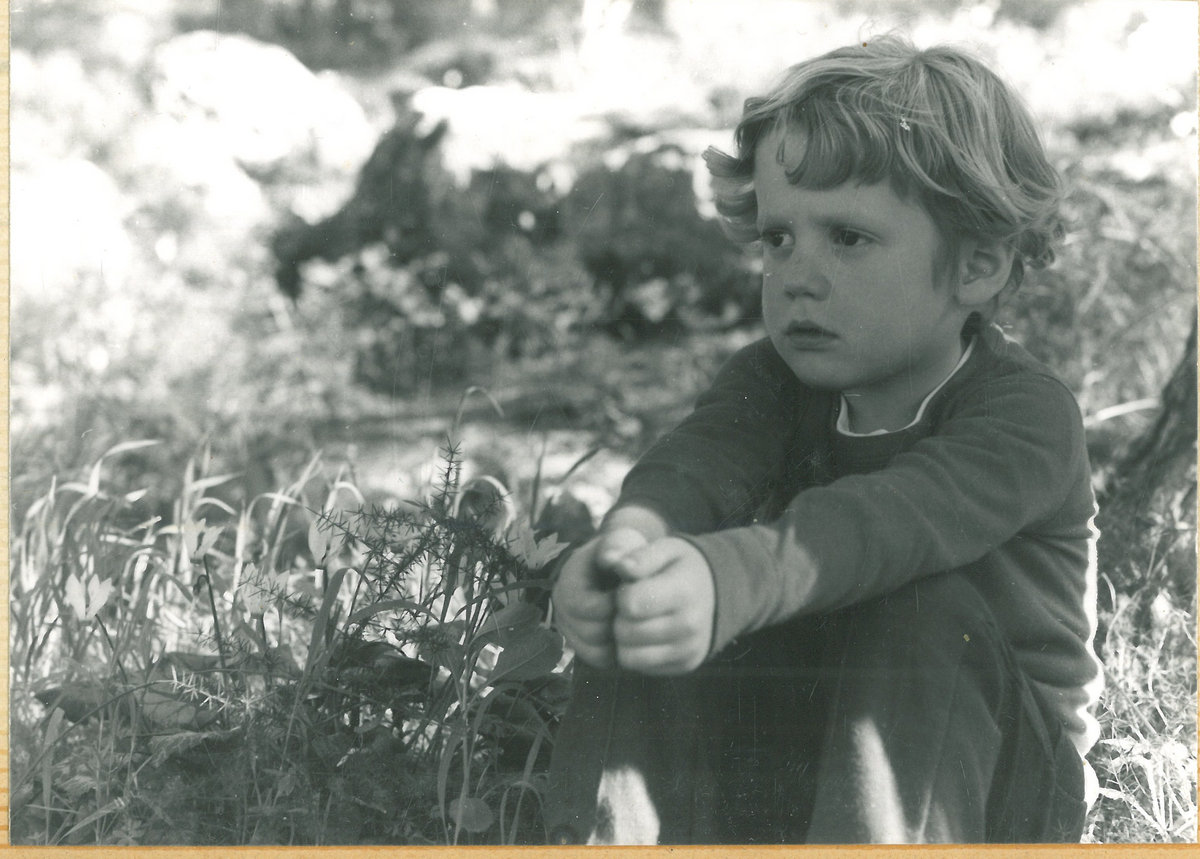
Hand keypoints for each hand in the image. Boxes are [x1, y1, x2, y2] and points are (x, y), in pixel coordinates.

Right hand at [552, 528, 648, 667]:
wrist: (619, 567)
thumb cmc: (622, 552)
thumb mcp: (621, 540)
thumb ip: (617, 546)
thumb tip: (612, 560)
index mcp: (567, 584)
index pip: (589, 608)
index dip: (616, 603)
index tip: (631, 593)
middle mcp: (562, 610)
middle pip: (592, 633)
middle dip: (618, 624)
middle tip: (635, 611)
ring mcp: (570, 631)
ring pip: (596, 652)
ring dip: (620, 640)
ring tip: (633, 621)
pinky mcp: (582, 647)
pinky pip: (601, 662)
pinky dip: (618, 652)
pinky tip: (629, 633)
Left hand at [609, 538, 715, 674]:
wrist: (719, 592)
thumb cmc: (683, 567)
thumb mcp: (667, 549)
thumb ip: (642, 556)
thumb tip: (620, 567)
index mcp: (683, 591)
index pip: (630, 604)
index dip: (621, 594)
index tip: (629, 587)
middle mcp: (689, 625)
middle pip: (625, 633)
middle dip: (620, 617)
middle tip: (632, 605)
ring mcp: (688, 649)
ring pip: (628, 657)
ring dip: (624, 639)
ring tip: (636, 620)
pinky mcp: (685, 665)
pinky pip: (641, 667)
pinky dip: (636, 652)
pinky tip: (646, 633)